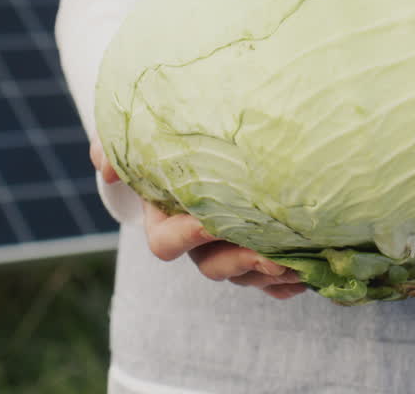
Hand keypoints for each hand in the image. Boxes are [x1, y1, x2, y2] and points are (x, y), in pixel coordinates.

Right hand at [89, 141, 306, 299]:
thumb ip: (114, 145)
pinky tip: (309, 275)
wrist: (197, 134)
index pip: (165, 243)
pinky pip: (272, 279)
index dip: (186, 237)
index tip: (210, 222)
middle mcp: (197, 238)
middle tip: (271, 256)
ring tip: (300, 264)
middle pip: (212, 267)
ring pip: (245, 274)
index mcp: (165, 217)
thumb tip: (105, 166)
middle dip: (241, 264)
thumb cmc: (164, 133)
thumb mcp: (136, 132)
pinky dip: (288, 282)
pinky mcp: (258, 247)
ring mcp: (228, 246)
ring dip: (271, 274)